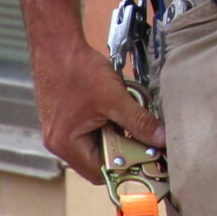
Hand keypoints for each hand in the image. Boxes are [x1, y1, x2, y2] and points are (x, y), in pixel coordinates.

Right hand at [27, 28, 163, 182]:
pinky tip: (113, 105)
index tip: (146, 157)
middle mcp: (58, 142)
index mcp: (66, 144)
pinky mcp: (63, 117)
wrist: (56, 42)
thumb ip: (139, 121)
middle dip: (121, 147)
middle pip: (98, 159)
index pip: (101, 173)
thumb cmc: (77, 68)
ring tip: (124, 113)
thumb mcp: (114, 97)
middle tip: (139, 132)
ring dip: (114, 132)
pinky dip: (105, 121)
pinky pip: (89, 130)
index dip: (125, 168)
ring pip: (96, 143)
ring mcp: (59, 130)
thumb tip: (160, 139)